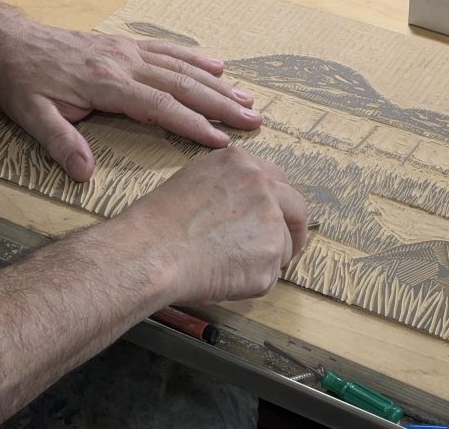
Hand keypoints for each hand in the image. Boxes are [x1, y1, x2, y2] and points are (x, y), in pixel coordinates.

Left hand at [0, 18, 262, 181]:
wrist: (13, 39)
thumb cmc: (24, 80)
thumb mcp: (31, 115)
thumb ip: (60, 142)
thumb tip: (85, 174)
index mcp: (107, 84)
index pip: (161, 107)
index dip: (193, 124)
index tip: (221, 141)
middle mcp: (126, 64)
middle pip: (183, 85)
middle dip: (220, 105)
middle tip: (253, 120)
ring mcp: (130, 51)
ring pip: (182, 68)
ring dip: (217, 85)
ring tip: (247, 99)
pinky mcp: (127, 44)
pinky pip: (169, 49)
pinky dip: (196, 58)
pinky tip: (218, 66)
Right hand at [110, 147, 308, 304]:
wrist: (151, 251)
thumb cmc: (159, 222)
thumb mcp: (196, 180)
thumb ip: (229, 186)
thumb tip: (244, 208)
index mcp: (243, 164)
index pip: (278, 181)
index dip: (278, 204)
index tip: (277, 218)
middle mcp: (264, 188)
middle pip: (297, 210)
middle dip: (295, 231)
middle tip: (285, 249)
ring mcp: (271, 223)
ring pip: (282, 247)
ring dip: (264, 260)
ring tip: (227, 268)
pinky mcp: (270, 258)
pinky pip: (269, 276)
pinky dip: (252, 283)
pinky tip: (224, 278)